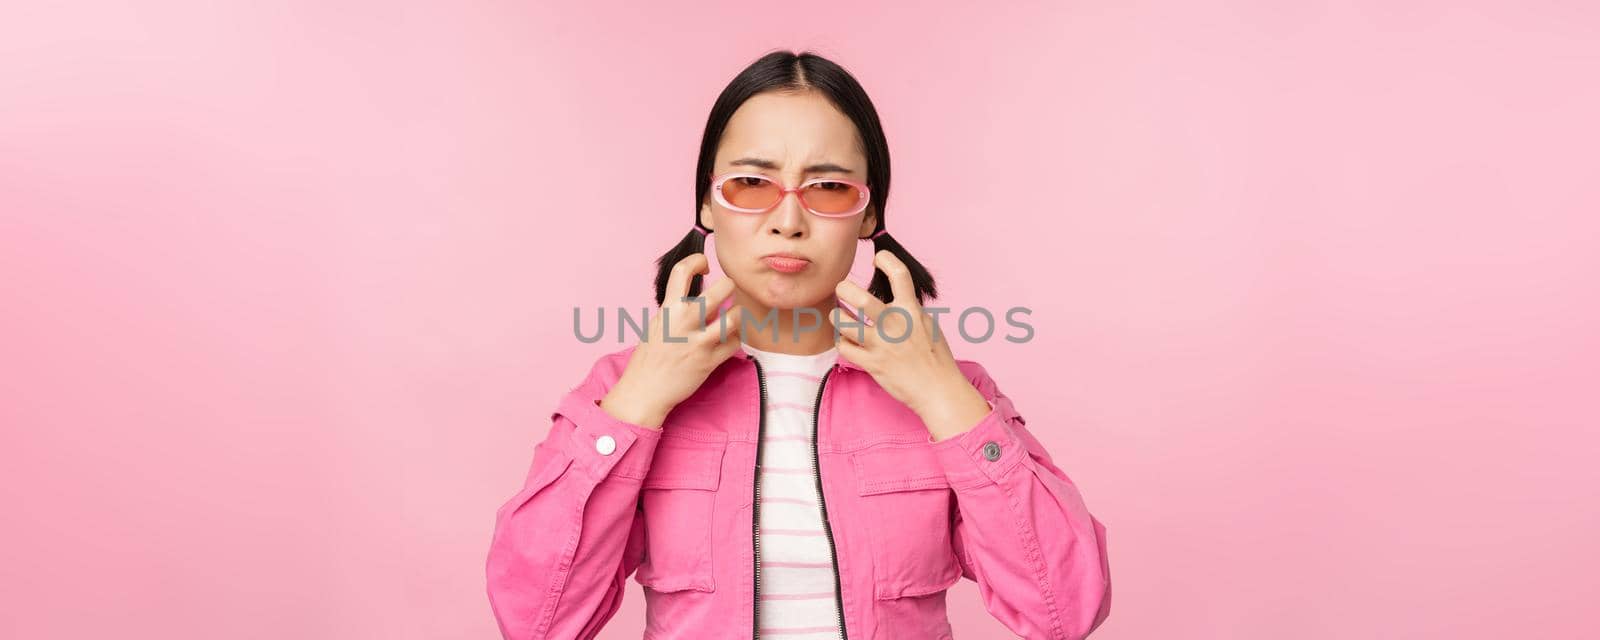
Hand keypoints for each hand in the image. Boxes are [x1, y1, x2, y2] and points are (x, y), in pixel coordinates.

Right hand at [601, 253, 745, 429]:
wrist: (644, 391)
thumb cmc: (649, 358)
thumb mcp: (657, 324)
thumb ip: (675, 309)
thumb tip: (695, 296)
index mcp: (668, 309)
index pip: (683, 270)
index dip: (698, 260)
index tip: (704, 266)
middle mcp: (685, 321)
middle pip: (722, 288)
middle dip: (729, 286)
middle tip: (727, 293)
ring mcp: (699, 342)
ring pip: (735, 316)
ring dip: (736, 315)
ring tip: (730, 318)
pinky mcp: (710, 361)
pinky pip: (735, 343)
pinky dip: (734, 341)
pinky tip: (726, 341)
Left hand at [834, 250, 991, 440]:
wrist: (938, 390)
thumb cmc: (935, 358)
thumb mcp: (927, 325)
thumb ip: (909, 309)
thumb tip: (893, 294)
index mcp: (912, 311)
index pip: (899, 274)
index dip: (886, 259)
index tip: (878, 259)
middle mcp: (894, 325)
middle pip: (858, 296)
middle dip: (843, 287)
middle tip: (842, 288)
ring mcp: (880, 345)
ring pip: (842, 322)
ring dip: (836, 315)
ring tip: (839, 315)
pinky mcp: (871, 363)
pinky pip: (843, 347)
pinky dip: (842, 342)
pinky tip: (846, 340)